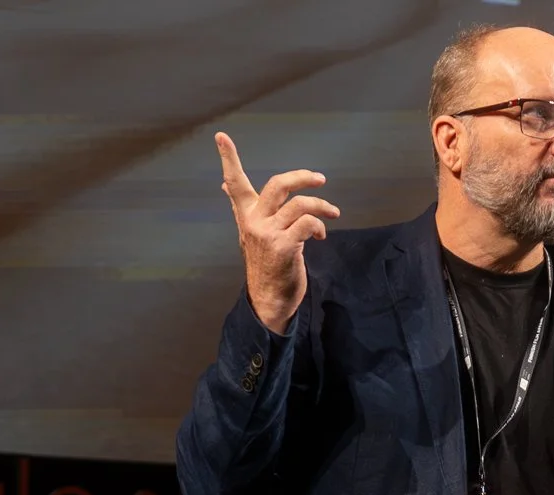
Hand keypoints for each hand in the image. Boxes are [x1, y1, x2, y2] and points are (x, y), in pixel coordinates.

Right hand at [215, 131, 339, 334]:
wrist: (269, 298)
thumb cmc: (266, 264)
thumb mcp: (251, 233)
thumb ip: (242, 207)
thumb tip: (225, 185)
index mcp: (246, 215)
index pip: (235, 183)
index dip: (228, 159)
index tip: (221, 135)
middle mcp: (254, 221)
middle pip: (277, 185)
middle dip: (302, 178)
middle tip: (320, 179)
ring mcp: (268, 234)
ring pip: (300, 205)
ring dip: (322, 206)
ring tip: (332, 213)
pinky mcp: (284, 247)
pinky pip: (308, 223)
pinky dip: (319, 226)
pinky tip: (321, 235)